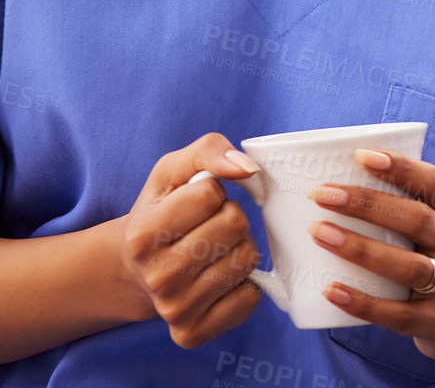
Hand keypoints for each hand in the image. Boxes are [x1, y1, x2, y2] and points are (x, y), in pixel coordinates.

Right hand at [120, 132, 264, 347]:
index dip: (212, 192)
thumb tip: (248, 168)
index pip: (211, 194)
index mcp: (142, 234)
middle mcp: (155, 276)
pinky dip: (245, 285)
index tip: (195, 204)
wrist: (134, 270)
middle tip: (207, 228)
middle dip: (230, 217)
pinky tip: (219, 279)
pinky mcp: (191, 333)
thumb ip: (209, 151)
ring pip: (246, 259)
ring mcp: (173, 309)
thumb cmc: (161, 212)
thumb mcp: (172, 171)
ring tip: (212, 251)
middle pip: (235, 225)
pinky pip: (249, 299)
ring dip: (239, 248)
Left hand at [306, 148, 434, 371]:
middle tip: (323, 195)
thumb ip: (405, 210)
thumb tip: (338, 184)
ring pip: (408, 266)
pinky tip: (331, 290)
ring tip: (320, 233)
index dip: (401, 168)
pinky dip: (363, 302)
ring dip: (361, 248)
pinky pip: (397, 313)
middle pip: (416, 220)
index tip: (362, 156)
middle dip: (367, 204)